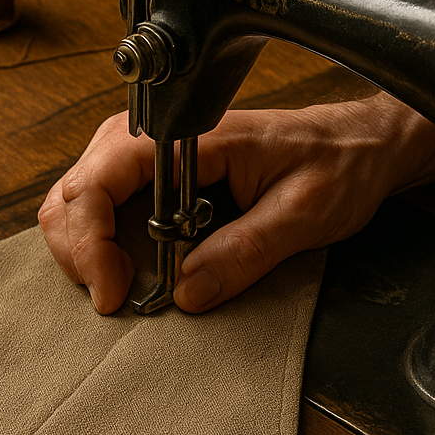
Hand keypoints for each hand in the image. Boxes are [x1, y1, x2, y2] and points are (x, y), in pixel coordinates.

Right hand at [39, 93, 434, 312]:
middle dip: (79, 249)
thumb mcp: (304, 214)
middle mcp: (160, 135)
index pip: (103, 175)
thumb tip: (187, 292)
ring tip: (117, 286)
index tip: (113, 291)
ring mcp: (152, 153)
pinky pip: (103, 203)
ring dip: (83, 247)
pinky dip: (98, 240)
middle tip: (114, 299)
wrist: (359, 147)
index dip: (91, 238)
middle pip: (76, 187)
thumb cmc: (338, 165)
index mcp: (192, 135)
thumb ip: (245, 251)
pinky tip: (124, 268)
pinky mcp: (157, 174)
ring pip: (79, 195)